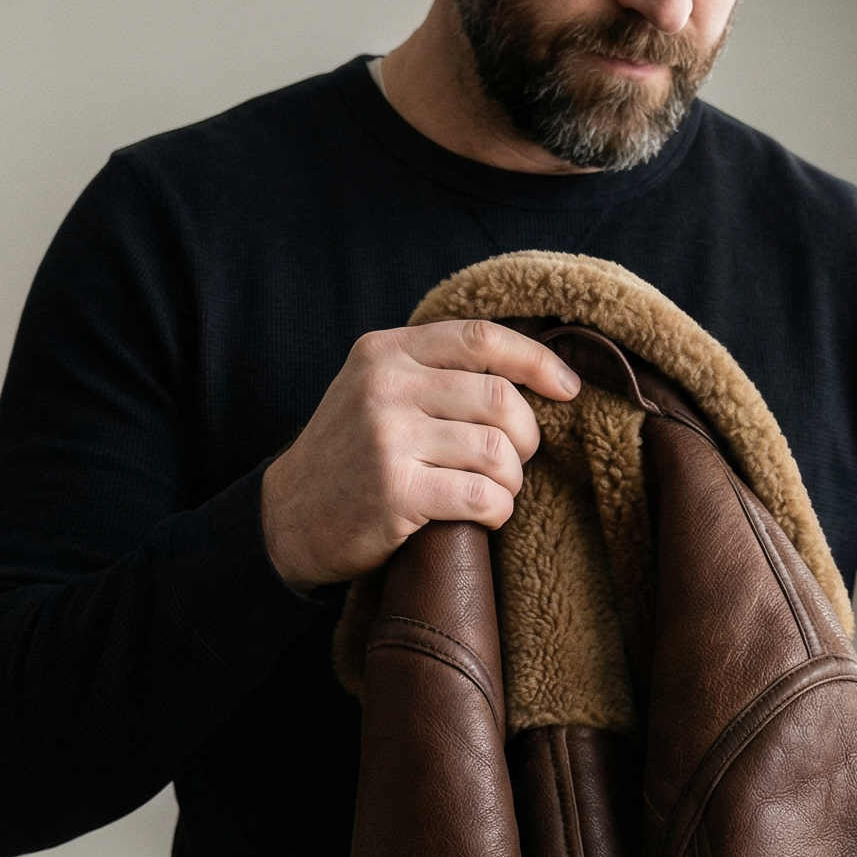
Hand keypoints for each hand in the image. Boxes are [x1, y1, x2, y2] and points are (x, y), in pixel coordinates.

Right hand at [260, 320, 581, 590]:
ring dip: (512, 480)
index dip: (537, 361)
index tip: (567, 389)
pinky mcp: (395, 493)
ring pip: (497, 452)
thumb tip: (524, 375)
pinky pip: (481, 497)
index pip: (481, 338)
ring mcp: (388, 439)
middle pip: (500, 399)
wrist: (288, 517)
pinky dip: (499, 511)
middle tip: (516, 461)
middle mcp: (386, 387)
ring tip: (497, 492)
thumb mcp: (374, 391)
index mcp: (386, 352)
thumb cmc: (349, 457)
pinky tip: (487, 517)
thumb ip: (431, 373)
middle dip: (527, 437)